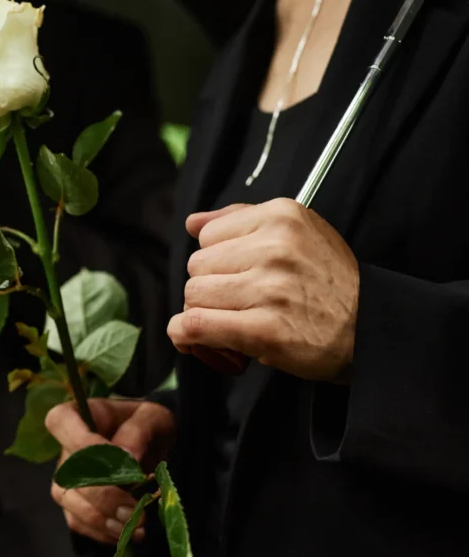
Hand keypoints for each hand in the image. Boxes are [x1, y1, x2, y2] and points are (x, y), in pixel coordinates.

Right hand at [46, 399, 174, 544]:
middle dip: (102, 496)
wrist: (154, 443)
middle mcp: (64, 447)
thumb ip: (138, 432)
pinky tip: (126, 534)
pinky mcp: (75, 503)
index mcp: (77, 415)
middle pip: (69, 472)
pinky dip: (101, 532)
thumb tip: (127, 459)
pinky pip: (78, 521)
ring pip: (70, 501)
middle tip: (134, 509)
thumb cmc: (148, 424)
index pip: (61, 423)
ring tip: (135, 528)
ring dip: (101, 519)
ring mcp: (66, 477)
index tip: (124, 460)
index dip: (84, 444)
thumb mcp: (152, 417)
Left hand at [169, 198, 358, 381]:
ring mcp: (271, 288)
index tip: (235, 276)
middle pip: (197, 265)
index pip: (208, 235)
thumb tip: (193, 222)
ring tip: (230, 320)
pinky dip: (187, 334)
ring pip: (194, 295)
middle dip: (208, 287)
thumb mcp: (298, 233)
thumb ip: (242, 221)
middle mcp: (276, 247)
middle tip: (235, 303)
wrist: (370, 329)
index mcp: (282, 216)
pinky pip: (197, 325)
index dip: (215, 259)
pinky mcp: (265, 329)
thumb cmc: (327, 283)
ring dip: (203, 312)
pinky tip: (194, 340)